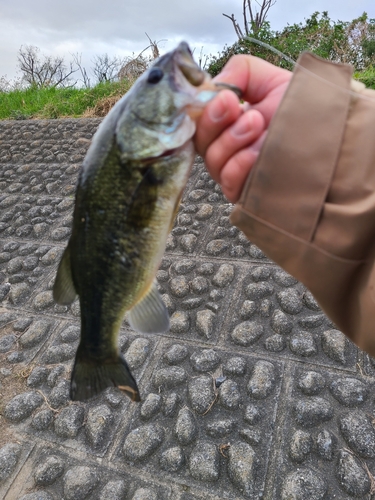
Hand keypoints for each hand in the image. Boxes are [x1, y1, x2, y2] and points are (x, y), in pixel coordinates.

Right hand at [195, 55, 291, 202]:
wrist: (330, 133)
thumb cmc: (301, 106)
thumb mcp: (269, 78)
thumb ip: (238, 72)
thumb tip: (214, 88)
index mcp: (225, 122)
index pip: (197, 120)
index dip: (203, 109)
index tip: (226, 98)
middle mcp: (225, 148)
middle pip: (199, 142)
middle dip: (215, 121)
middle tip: (239, 107)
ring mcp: (234, 172)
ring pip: (213, 161)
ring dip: (232, 140)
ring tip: (258, 124)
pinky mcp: (245, 192)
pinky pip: (228, 183)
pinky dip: (239, 165)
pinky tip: (256, 152)